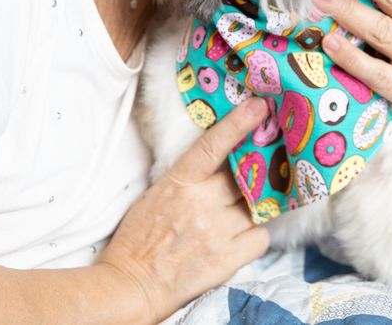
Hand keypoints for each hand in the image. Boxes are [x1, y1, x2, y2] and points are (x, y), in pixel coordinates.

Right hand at [97, 96, 271, 322]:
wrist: (131, 284)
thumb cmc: (140, 238)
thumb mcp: (158, 194)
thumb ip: (188, 178)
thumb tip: (219, 162)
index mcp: (179, 182)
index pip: (213, 144)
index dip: (238, 122)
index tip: (259, 106)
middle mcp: (201, 202)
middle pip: (243, 176)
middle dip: (250, 174)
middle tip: (258, 169)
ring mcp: (216, 230)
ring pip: (255, 206)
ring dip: (252, 207)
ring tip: (239, 213)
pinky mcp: (227, 258)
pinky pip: (260, 237)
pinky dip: (255, 235)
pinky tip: (242, 237)